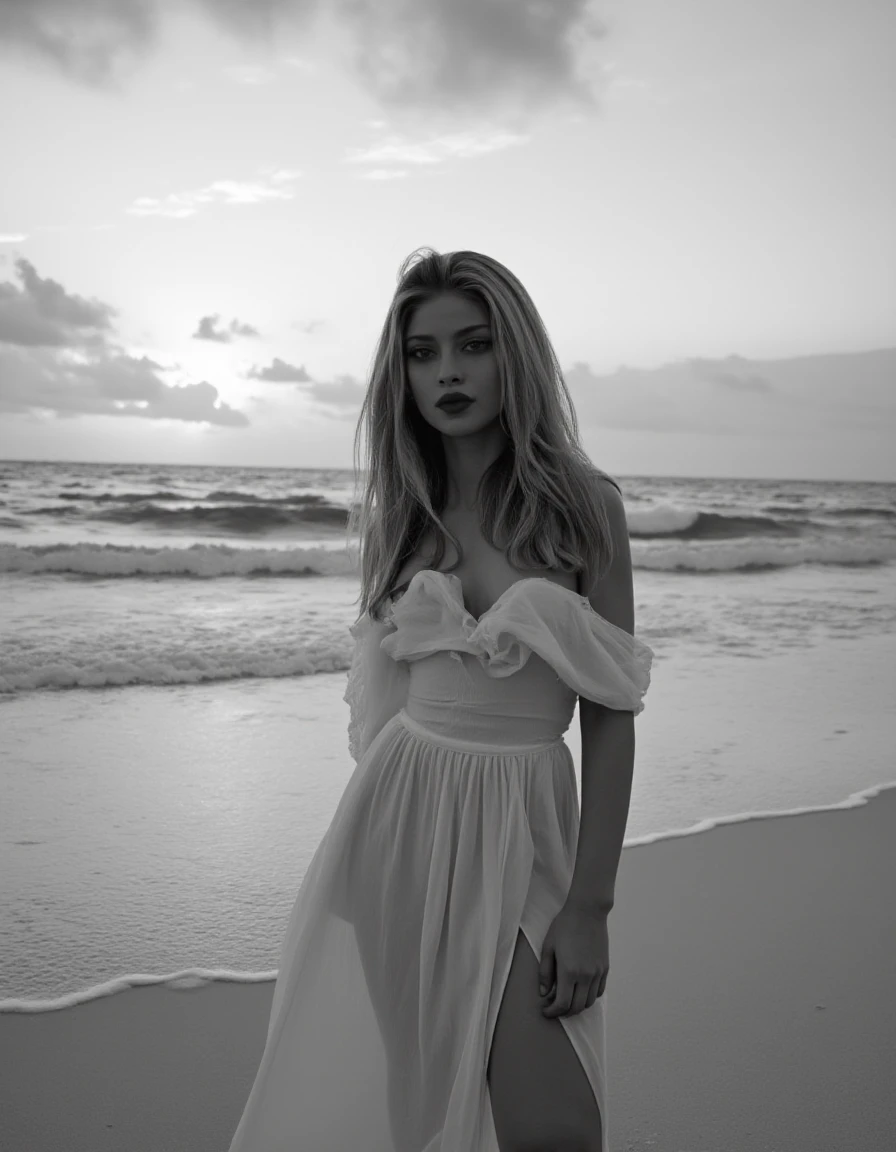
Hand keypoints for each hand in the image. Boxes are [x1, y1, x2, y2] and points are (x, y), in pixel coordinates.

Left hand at [538, 901, 608, 1018]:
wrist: (587, 911)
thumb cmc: (564, 926)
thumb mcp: (548, 947)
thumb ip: (545, 972)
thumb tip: (544, 993)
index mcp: (569, 971)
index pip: (562, 1004)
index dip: (553, 1012)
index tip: (545, 1010)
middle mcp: (586, 976)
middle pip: (577, 1007)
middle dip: (564, 1013)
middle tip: (554, 1008)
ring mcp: (597, 972)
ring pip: (589, 1002)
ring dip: (577, 1006)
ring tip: (566, 1000)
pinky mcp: (605, 968)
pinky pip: (599, 991)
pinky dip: (589, 997)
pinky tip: (580, 991)